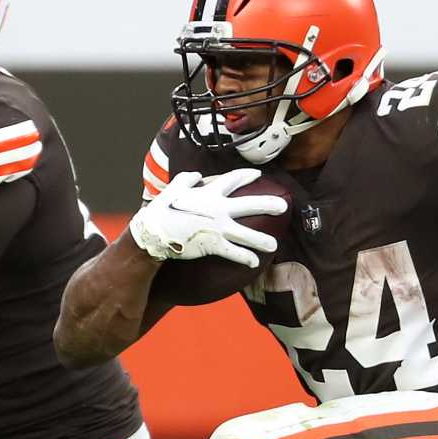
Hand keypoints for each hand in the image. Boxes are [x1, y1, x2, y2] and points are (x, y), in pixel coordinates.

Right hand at [128, 169, 286, 264]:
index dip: (246, 176)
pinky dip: (245, 258)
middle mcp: (218, 209)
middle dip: (268, 204)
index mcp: (209, 192)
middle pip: (249, 204)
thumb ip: (187, 179)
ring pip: (247, 234)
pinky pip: (234, 253)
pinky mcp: (214, 245)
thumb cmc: (161, 210)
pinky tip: (255, 262)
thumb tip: (197, 175)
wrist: (154, 233)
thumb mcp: (173, 188)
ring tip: (275, 245)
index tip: (259, 175)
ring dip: (262, 240)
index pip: (233, 180)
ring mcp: (218, 228)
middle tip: (283, 205)